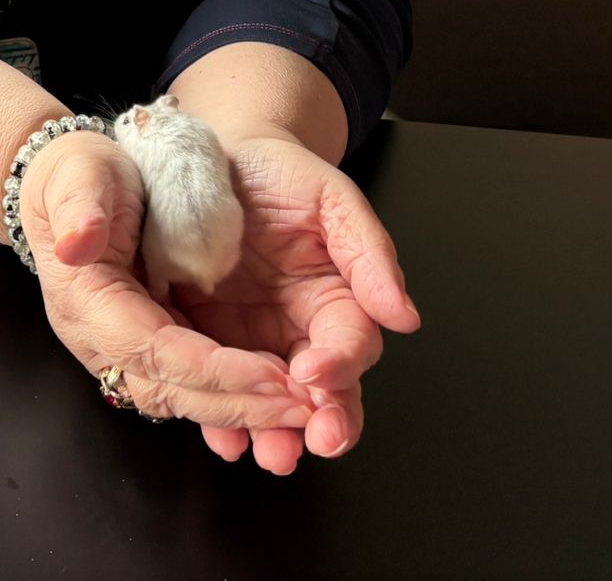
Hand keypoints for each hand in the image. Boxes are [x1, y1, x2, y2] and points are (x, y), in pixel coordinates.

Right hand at [21, 130, 317, 431]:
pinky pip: (188, 389)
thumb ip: (80, 206)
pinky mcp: (144, 351)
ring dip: (243, 410)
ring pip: (183, 399)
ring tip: (304, 412)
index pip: (154, 352)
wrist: (69, 184)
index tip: (277, 374)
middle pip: (172, 390)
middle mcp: (99, 341)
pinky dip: (233, 399)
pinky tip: (278, 401)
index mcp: (85, 302)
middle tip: (309, 407)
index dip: (216, 370)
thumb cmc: (81, 174)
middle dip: (241, 402)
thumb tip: (76, 243)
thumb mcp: (80, 173)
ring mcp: (119, 352)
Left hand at [171, 134, 420, 474]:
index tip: (317, 374)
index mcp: (335, 299)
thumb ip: (369, 252)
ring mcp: (251, 342)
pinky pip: (219, 388)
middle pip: (323, 391)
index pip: (351, 343)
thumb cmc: (276, 174)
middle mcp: (297, 330)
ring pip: (271, 402)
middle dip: (322, 421)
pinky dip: (221, 418)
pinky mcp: (207, 343)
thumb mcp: (329, 197)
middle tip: (314, 441)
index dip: (340, 364)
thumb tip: (404, 315)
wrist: (209, 159)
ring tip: (267, 452)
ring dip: (272, 433)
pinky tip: (219, 436)